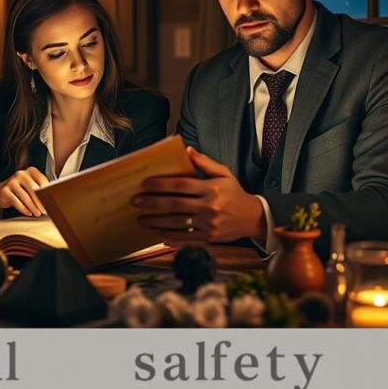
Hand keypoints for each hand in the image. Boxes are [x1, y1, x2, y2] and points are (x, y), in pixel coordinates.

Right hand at [0, 167, 48, 216]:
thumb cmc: (20, 190)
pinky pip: (16, 202)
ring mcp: (12, 182)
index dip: (47, 192)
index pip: (42, 181)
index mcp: (30, 170)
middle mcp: (21, 174)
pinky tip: (29, 213)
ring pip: (25, 197)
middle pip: (34, 189)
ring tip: (38, 213)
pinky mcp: (5, 191)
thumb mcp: (30, 186)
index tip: (51, 201)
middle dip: (40, 202)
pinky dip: (24, 209)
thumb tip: (53, 198)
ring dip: (33, 207)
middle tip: (45, 210)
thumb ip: (40, 188)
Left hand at [132, 147, 265, 242]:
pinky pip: (186, 238)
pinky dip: (171, 236)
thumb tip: (186, 150)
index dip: (162, 184)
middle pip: (176, 204)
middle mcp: (210, 206)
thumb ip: (204, 163)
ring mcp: (209, 224)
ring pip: (177, 222)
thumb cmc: (234, 192)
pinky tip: (158, 233)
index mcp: (212, 189)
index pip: (182, 185)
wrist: (252, 218)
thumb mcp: (224, 173)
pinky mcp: (209, 237)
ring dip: (156, 221)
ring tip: (141, 219)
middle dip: (153, 203)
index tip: (145, 184)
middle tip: (136, 201)